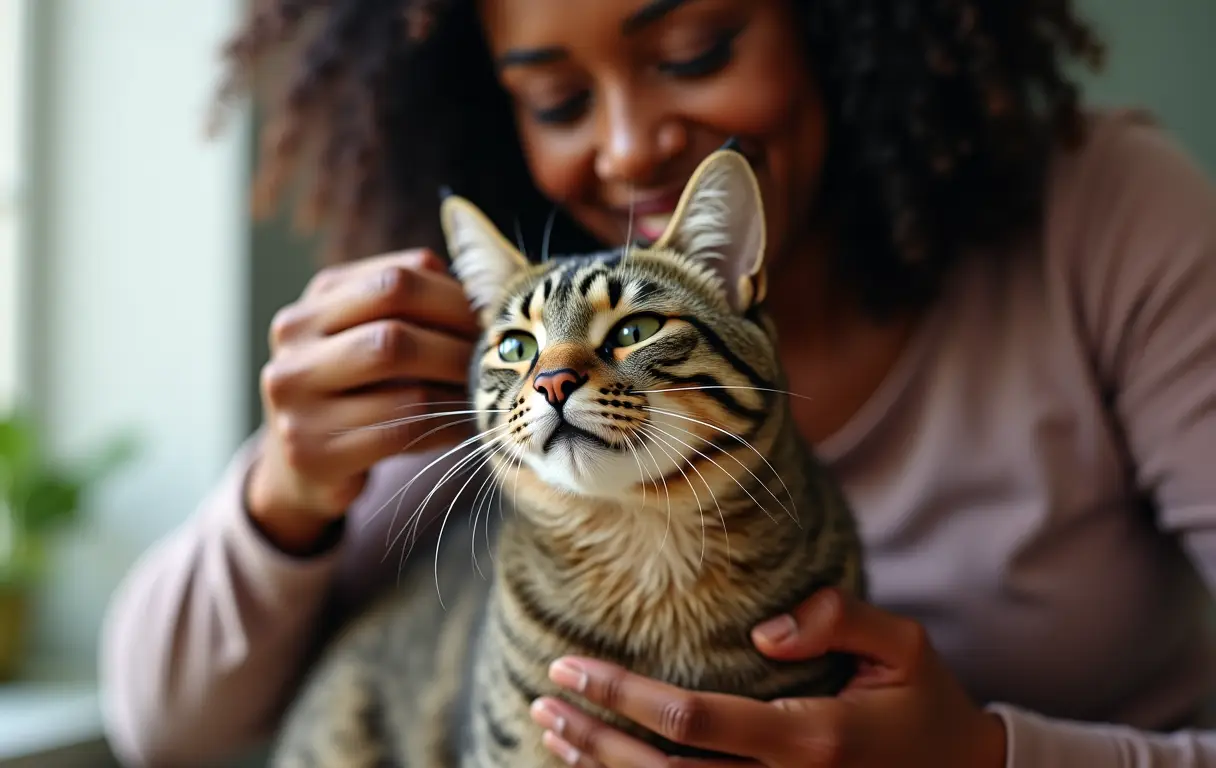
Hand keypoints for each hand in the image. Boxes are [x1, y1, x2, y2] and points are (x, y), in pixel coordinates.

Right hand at [247, 248, 478, 553]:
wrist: (302, 460)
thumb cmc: (356, 386)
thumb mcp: (370, 332)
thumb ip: (413, 303)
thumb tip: (487, 294)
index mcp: (317, 299)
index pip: (394, 281)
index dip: (454, 300)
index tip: (492, 320)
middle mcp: (293, 343)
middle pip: (394, 335)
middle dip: (458, 349)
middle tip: (495, 362)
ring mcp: (295, 400)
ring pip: (404, 392)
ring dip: (458, 394)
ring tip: (485, 393)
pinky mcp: (311, 452)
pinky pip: (400, 436)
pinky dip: (444, 428)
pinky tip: (462, 425)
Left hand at [529, 588, 1006, 766]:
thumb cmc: (926, 706)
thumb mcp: (904, 646)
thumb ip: (839, 618)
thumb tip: (763, 631)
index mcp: (811, 740)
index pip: (694, 721)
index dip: (625, 696)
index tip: (572, 666)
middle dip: (595, 738)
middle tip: (547, 699)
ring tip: (554, 731)